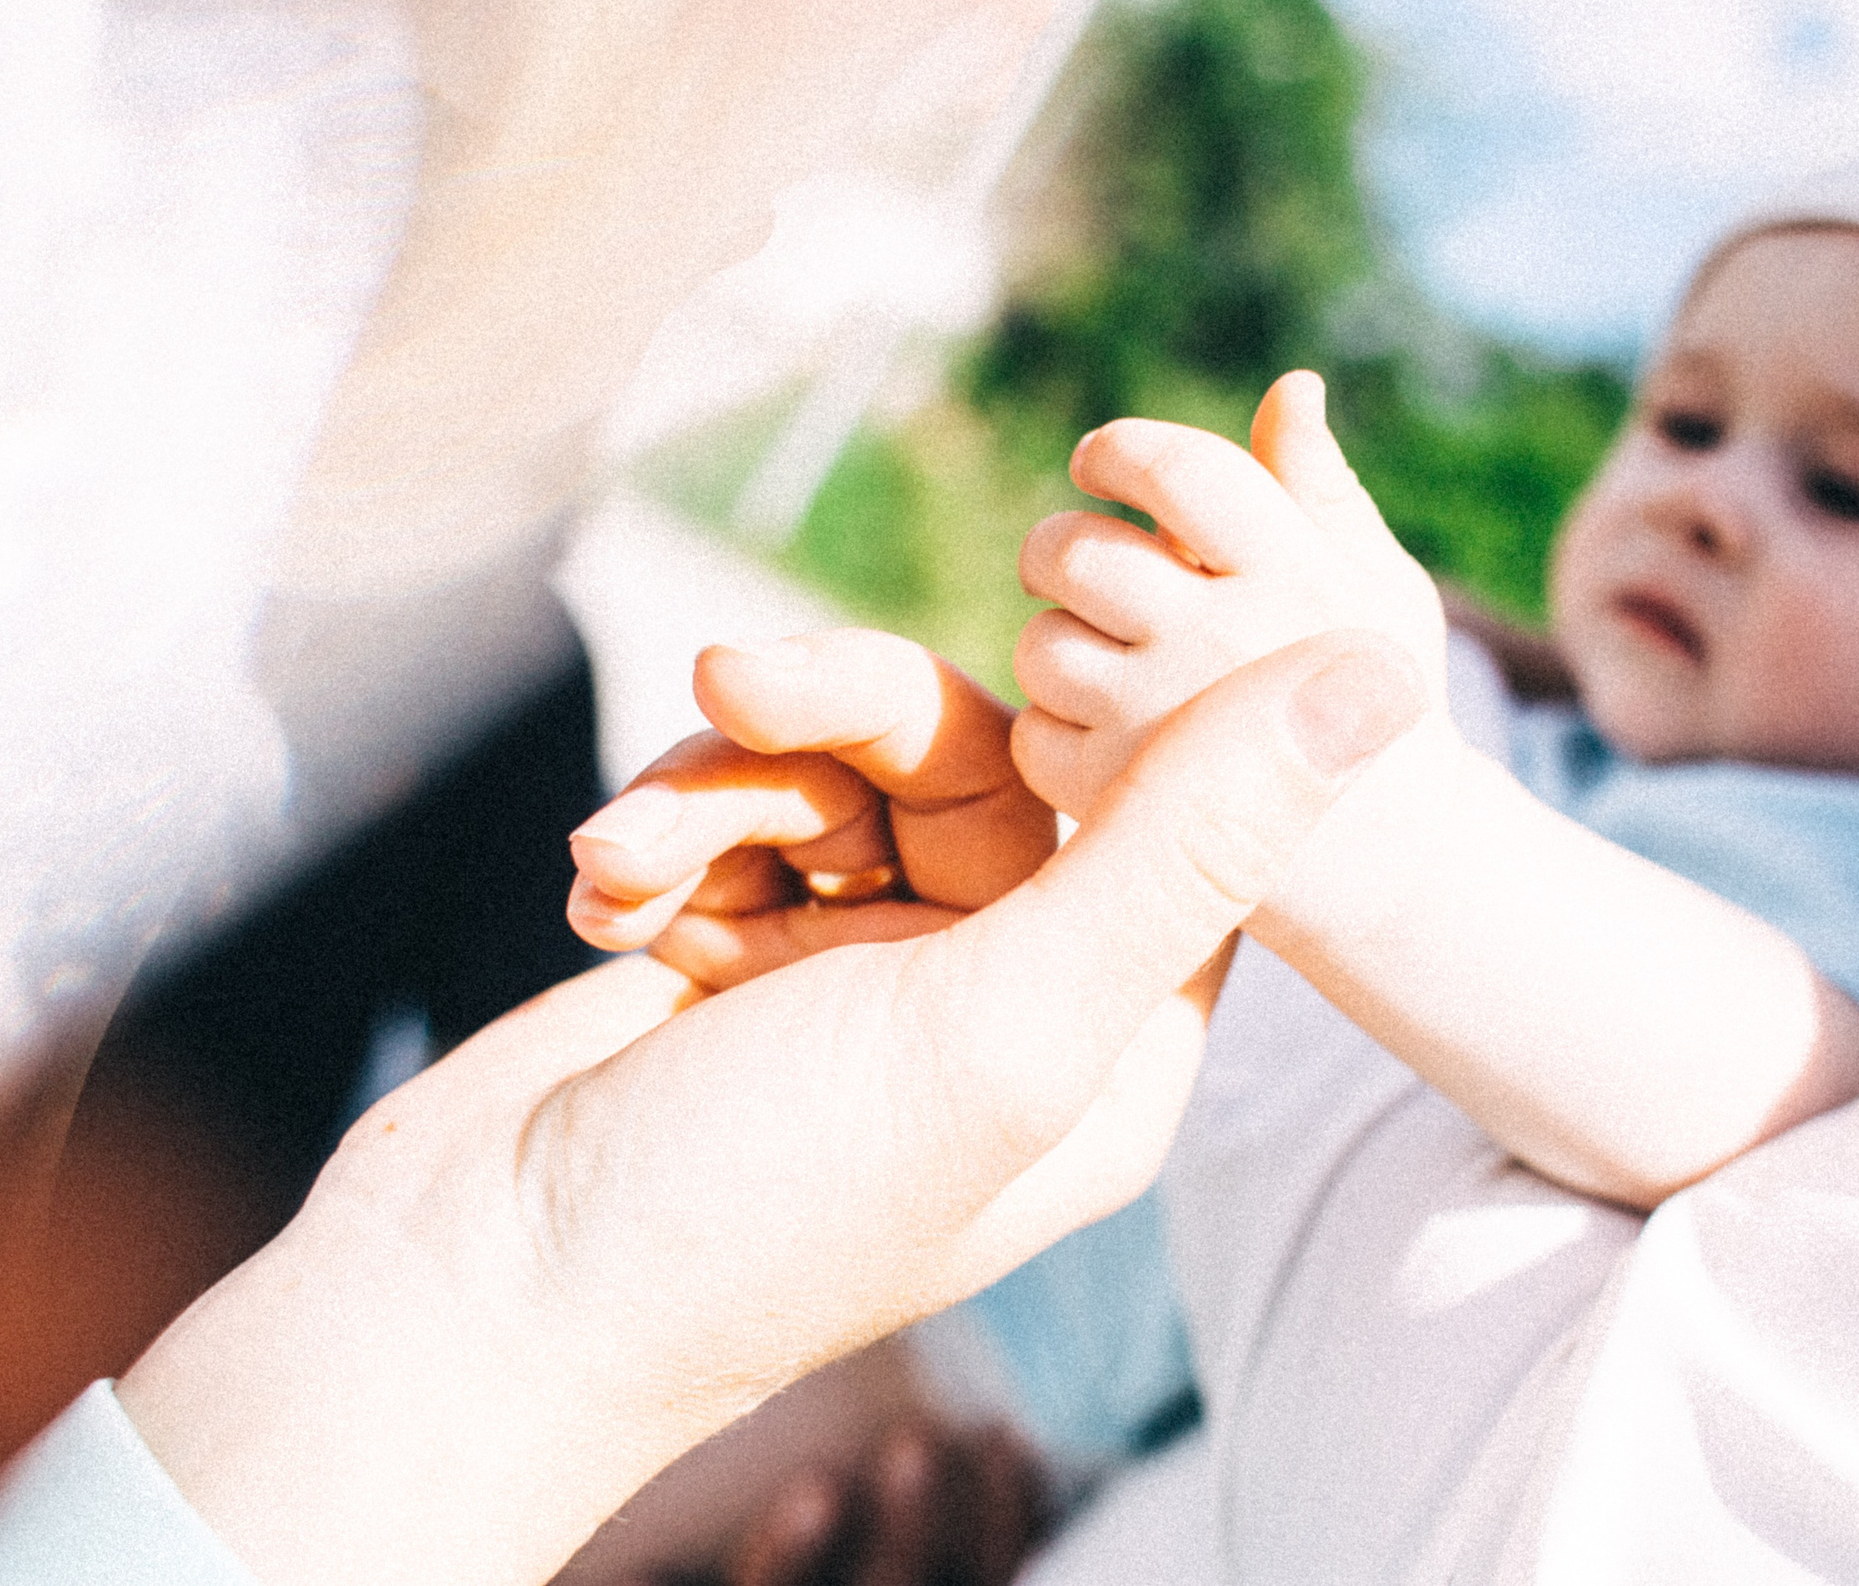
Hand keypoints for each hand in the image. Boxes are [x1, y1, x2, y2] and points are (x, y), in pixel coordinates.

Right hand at [115, 631, 1425, 1585]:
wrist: (475, 1301)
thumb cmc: (754, 1206)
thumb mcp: (1002, 1020)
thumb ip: (1188, 840)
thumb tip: (1383, 675)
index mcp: (1111, 1040)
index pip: (1179, 809)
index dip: (1135, 686)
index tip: (1105, 556)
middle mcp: (1003, 998)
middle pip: (972, 758)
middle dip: (836, 713)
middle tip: (729, 687)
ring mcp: (866, 975)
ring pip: (834, 773)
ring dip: (719, 787)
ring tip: (622, 857)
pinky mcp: (745, 953)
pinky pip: (737, 820)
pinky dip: (664, 837)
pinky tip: (600, 900)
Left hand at [1013, 371, 1447, 818]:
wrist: (1385, 857)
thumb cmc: (1373, 694)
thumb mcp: (1376, 584)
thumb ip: (1321, 488)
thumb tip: (1294, 386)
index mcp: (1294, 573)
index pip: (1178, 471)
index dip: (1118, 449)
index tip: (1099, 461)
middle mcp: (1225, 641)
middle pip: (1077, 550)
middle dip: (1058, 545)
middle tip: (1075, 562)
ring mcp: (1164, 724)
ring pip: (1042, 642)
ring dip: (1058, 639)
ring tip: (1105, 657)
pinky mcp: (1117, 799)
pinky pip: (1033, 730)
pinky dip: (1056, 727)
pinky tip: (1108, 731)